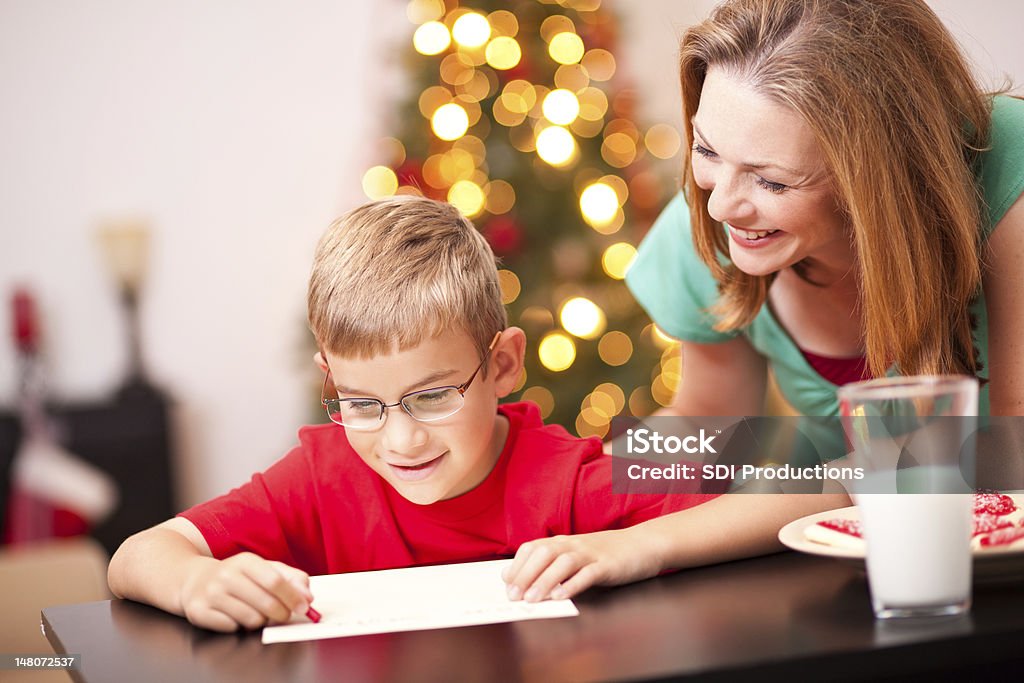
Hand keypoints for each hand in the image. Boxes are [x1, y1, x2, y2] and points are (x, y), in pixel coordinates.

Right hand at [178, 552, 313, 631]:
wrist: (195, 580)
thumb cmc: (238, 576)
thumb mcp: (265, 568)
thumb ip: (291, 578)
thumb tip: (308, 597)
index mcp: (245, 561)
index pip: (275, 581)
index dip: (293, 597)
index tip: (305, 608)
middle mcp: (226, 575)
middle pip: (266, 603)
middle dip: (282, 613)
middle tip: (284, 615)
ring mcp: (210, 594)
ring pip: (251, 619)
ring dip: (260, 621)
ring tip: (255, 612)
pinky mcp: (199, 612)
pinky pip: (232, 628)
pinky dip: (239, 626)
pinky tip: (235, 616)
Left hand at [502, 528, 662, 602]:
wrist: (642, 544)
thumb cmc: (605, 554)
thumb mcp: (577, 555)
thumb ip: (554, 565)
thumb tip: (525, 582)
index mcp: (563, 542)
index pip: (533, 548)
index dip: (518, 565)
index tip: (506, 583)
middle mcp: (574, 545)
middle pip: (544, 554)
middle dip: (525, 575)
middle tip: (514, 596)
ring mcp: (591, 554)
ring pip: (563, 563)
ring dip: (544, 581)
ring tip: (532, 599)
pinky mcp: (607, 566)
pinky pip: (588, 574)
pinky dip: (572, 585)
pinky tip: (561, 596)